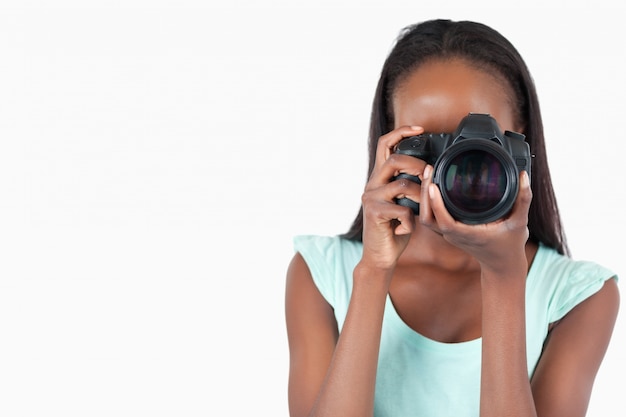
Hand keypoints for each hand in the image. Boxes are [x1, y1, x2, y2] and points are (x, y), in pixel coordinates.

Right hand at [360, 125, 426, 270]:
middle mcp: (372, 184)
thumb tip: (430, 172)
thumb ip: (411, 186)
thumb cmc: (395, 230)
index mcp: (379, 178)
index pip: (385, 144)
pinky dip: (410, 222)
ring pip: (403, 185)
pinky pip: (403, 210)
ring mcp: (371, 198)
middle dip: (418, 166)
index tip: (420, 128)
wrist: (380, 256)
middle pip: (395, 160)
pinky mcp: (374, 213)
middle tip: (429, 177)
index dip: (401, 131)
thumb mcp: (405, 203)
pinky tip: (405, 230)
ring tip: (421, 211)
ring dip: (420, 198)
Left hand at [418, 165, 532, 273]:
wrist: (503, 266)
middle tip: (429, 171)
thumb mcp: (521, 222)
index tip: (433, 185)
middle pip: (428, 217)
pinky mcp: (449, 232)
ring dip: (424, 198)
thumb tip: (524, 176)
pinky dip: (429, 203)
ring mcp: (449, 235)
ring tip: (429, 175)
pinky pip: (432, 218)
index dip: (436, 204)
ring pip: (427, 218)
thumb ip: (524, 199)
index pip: (444, 221)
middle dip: (425, 194)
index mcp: (468, 234)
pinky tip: (433, 186)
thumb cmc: (511, 246)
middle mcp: (454, 235)